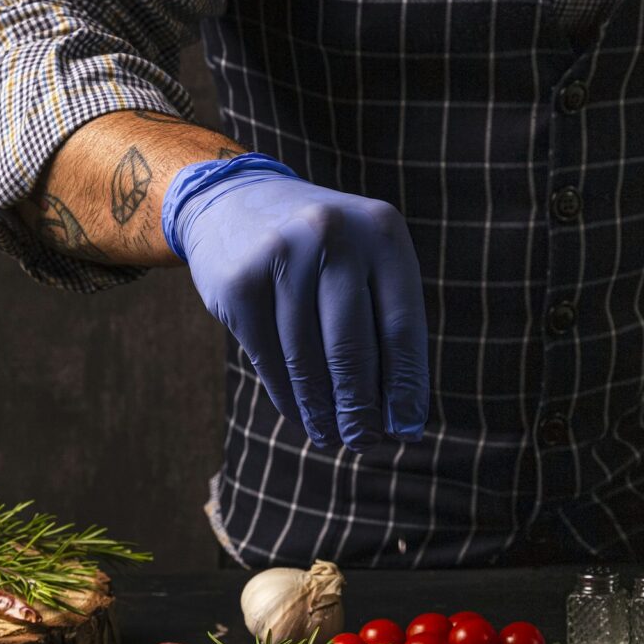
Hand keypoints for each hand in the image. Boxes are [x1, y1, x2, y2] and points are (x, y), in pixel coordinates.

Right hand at [163, 157, 428, 449]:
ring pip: (307, 359)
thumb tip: (401, 418)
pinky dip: (287, 395)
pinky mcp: (240, 283)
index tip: (407, 429)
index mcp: (381, 230)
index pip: (402, 325)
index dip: (405, 386)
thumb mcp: (364, 261)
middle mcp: (332, 236)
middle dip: (360, 408)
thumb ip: (386, 324)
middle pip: (352, 348)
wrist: (235, 200)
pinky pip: (268, 357)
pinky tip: (300, 413)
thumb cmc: (320, 249)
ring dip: (321, 409)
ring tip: (331, 436)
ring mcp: (281, 256)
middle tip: (364, 443)